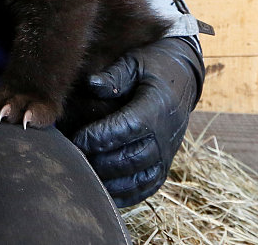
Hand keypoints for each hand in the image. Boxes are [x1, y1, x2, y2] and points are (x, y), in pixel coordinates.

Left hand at [70, 36, 204, 206]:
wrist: (183, 79)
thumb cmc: (152, 67)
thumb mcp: (134, 62)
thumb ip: (114, 75)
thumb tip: (90, 84)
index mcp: (156, 107)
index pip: (126, 128)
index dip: (100, 136)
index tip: (76, 139)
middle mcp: (164, 135)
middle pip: (130, 157)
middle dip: (100, 161)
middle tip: (74, 160)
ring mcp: (167, 153)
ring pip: (138, 176)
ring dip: (111, 180)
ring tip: (85, 176)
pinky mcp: (165, 164)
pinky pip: (148, 186)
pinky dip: (127, 194)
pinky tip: (105, 192)